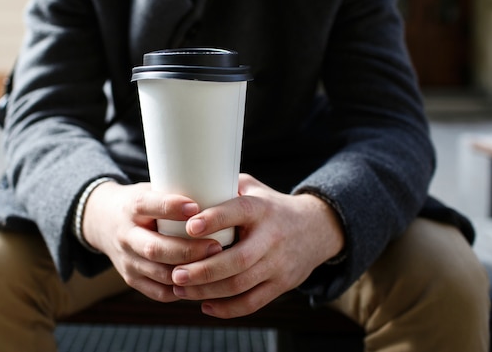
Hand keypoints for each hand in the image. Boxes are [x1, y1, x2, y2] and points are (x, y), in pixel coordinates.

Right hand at [81, 181, 223, 302]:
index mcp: (131, 207)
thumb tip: (224, 187)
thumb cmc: (142, 203)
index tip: (196, 207)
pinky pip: (158, 291)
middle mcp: (126, 235)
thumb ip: (178, 192)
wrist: (103, 221)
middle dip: (188, 250)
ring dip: (188, 273)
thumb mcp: (152, 189)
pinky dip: (181, 289)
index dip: (171, 207)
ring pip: (159, 273)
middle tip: (217, 246)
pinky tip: (200, 284)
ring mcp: (127, 260)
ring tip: (214, 268)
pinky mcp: (131, 278)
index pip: (148, 205)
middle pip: (156, 247)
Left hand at [170, 173, 344, 317]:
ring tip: (181, 289)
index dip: (215, 219)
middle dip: (204, 270)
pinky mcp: (281, 284)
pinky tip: (205, 305)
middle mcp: (271, 237)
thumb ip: (223, 185)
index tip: (189, 227)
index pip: (239, 212)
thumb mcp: (253, 188)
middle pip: (238, 259)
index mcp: (261, 208)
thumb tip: (184, 182)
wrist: (315, 229)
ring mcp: (278, 264)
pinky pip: (252, 303)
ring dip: (208, 291)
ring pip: (240, 284)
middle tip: (176, 274)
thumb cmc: (270, 206)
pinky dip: (227, 309)